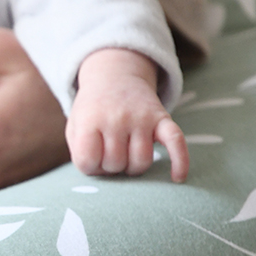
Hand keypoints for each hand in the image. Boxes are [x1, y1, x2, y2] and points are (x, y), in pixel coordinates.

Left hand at [66, 49, 188, 182]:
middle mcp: (116, 118)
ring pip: (142, 162)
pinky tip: (177, 177)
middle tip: (109, 153)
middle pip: (115, 164)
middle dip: (111, 167)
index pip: (87, 161)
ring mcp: (141, 117)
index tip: (92, 157)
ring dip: (134, 167)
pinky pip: (176, 143)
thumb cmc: (93, 110)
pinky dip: (180, 162)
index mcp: (90, 119)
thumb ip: (78, 150)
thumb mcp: (76, 124)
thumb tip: (95, 173)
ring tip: (127, 155)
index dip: (89, 166)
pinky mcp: (162, 118)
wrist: (114, 77)